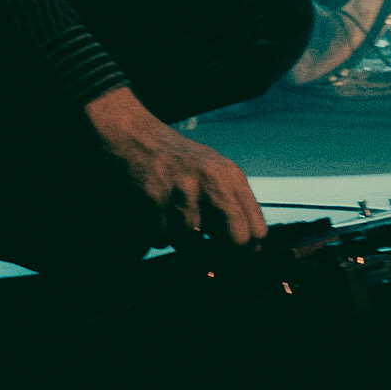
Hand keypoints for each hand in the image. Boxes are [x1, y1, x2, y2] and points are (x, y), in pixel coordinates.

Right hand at [85, 86, 266, 248]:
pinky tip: (153, 212)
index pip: (256, 230)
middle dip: (220, 251)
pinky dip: (155, 233)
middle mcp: (211, 181)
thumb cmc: (176, 159)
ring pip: (189, 243)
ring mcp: (182, 189)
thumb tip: (252, 247)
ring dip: (177, 237)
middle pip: (237, 240)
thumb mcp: (213, 171)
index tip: (234, 253)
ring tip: (169, 213)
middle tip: (205, 245)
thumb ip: (232, 203)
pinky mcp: (153, 197)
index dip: (246, 249)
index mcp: (230, 176)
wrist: (133, 136)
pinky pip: (160, 239)